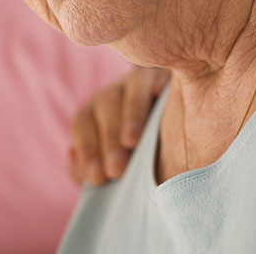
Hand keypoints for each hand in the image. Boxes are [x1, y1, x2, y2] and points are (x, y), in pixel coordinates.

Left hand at [68, 67, 169, 186]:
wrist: (183, 142)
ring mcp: (138, 82)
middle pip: (104, 107)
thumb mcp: (116, 169)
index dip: (87, 150)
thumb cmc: (141, 163)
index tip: (96, 177)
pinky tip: (162, 114)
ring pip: (127, 91)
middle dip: (107, 140)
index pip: (83, 125)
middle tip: (115, 170)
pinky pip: (156, 81)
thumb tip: (72, 156)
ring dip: (129, 117)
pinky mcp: (164, 77)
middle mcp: (113, 95)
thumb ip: (89, 170)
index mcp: (94, 114)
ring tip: (131, 143)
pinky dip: (157, 94)